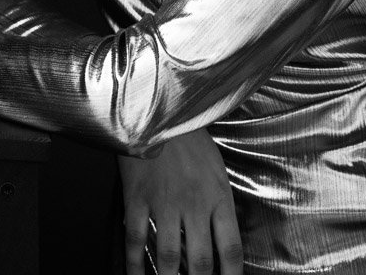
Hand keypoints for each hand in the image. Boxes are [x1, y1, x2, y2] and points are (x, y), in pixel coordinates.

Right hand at [118, 128, 243, 274]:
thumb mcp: (216, 165)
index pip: (231, 248)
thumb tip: (219, 234)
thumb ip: (219, 200)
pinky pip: (136, 240)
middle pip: (201, 261)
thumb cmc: (190, 135)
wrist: (160, 107)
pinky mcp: (138, 197)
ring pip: (169, 258)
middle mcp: (194, 204)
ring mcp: (164, 202)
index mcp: (218, 195)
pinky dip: (135, 265)